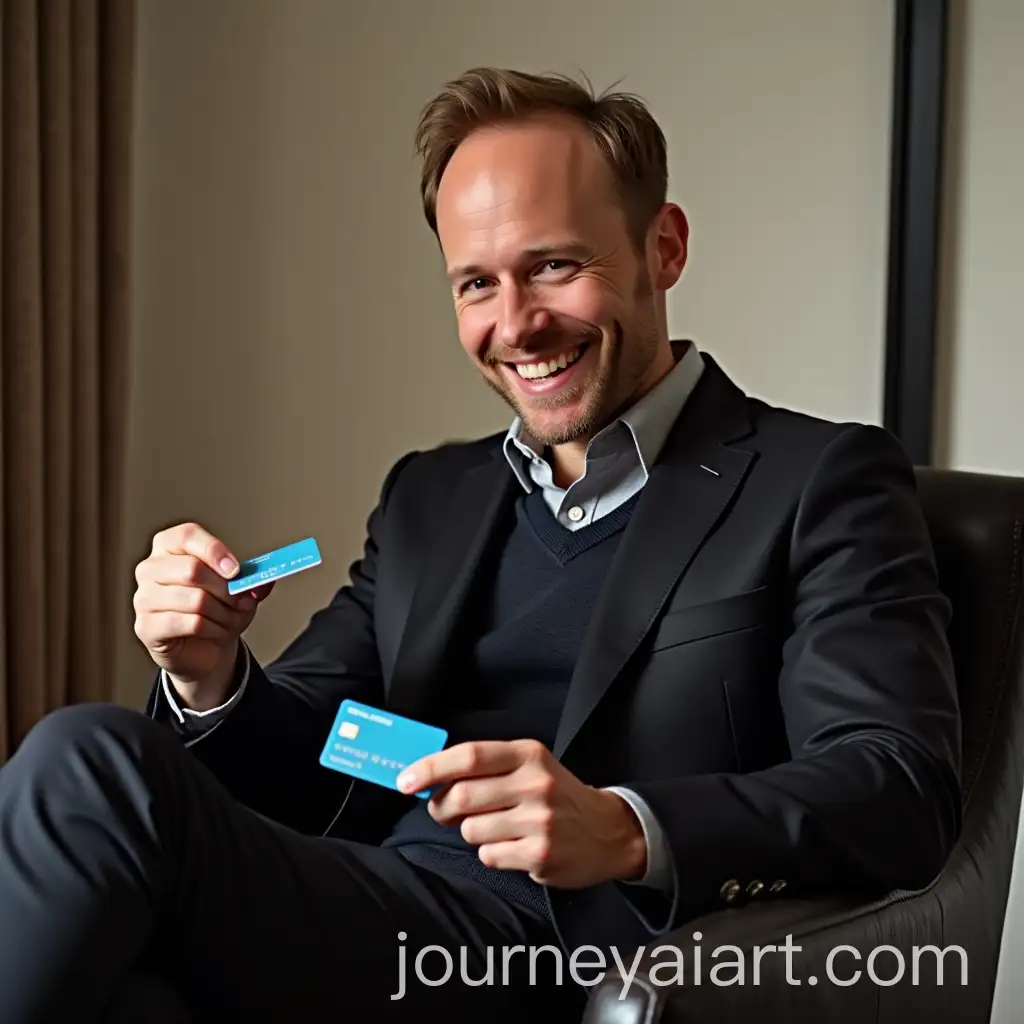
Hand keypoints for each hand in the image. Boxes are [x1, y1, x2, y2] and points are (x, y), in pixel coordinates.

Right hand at [133, 522, 274, 706]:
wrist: (203, 648)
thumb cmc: (216, 610)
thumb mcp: (239, 589)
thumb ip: (252, 579)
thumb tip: (264, 578)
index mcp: (169, 547)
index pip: (186, 535)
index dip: (214, 550)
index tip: (236, 569)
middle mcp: (150, 568)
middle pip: (192, 569)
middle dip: (226, 589)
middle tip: (241, 601)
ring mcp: (143, 598)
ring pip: (195, 600)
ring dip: (223, 613)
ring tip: (230, 619)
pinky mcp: (146, 626)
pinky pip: (190, 623)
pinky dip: (213, 629)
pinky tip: (216, 631)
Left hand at [396, 739, 645, 887]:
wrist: (609, 831)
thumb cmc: (557, 796)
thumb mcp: (530, 766)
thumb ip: (485, 768)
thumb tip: (428, 778)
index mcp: (528, 754)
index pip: (469, 755)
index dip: (431, 768)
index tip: (405, 781)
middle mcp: (535, 783)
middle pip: (462, 796)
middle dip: (442, 807)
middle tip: (446, 812)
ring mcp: (539, 820)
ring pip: (471, 830)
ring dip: (473, 832)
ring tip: (500, 828)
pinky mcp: (540, 854)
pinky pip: (489, 855)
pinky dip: (493, 853)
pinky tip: (516, 846)